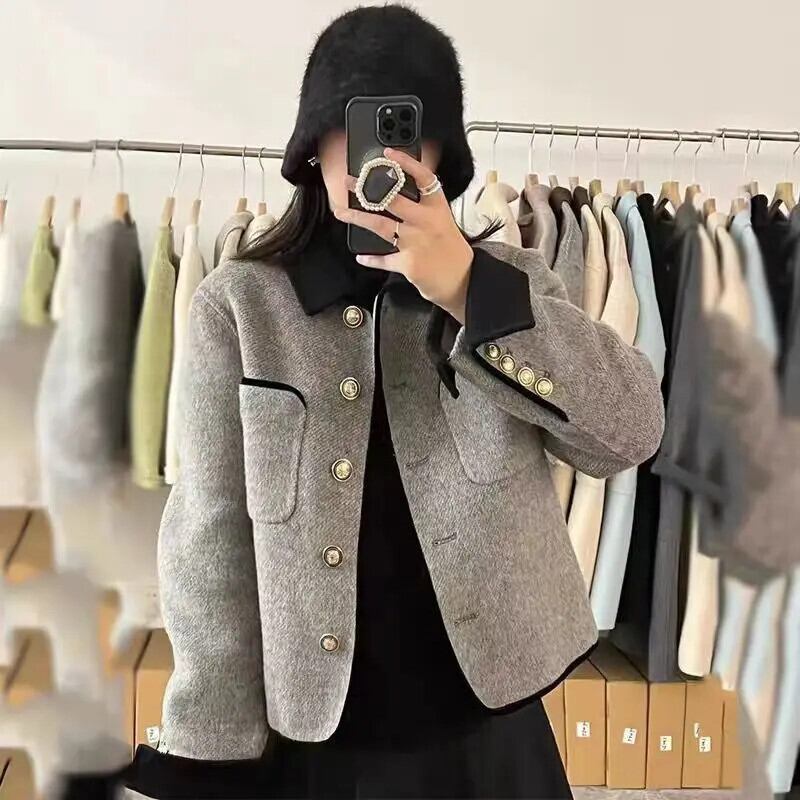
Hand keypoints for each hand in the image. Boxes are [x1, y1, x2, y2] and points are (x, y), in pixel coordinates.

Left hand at [331, 147, 473, 322]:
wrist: (462, 280)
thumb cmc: (452, 251)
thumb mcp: (444, 222)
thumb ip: (424, 209)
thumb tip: (398, 196)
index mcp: (437, 208)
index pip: (423, 178)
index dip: (406, 163)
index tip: (389, 154)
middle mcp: (426, 222)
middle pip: (392, 200)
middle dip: (366, 190)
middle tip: (349, 183)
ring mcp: (415, 242)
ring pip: (380, 226)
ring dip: (357, 218)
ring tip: (341, 212)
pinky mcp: (408, 263)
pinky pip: (383, 259)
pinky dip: (371, 258)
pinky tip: (361, 256)